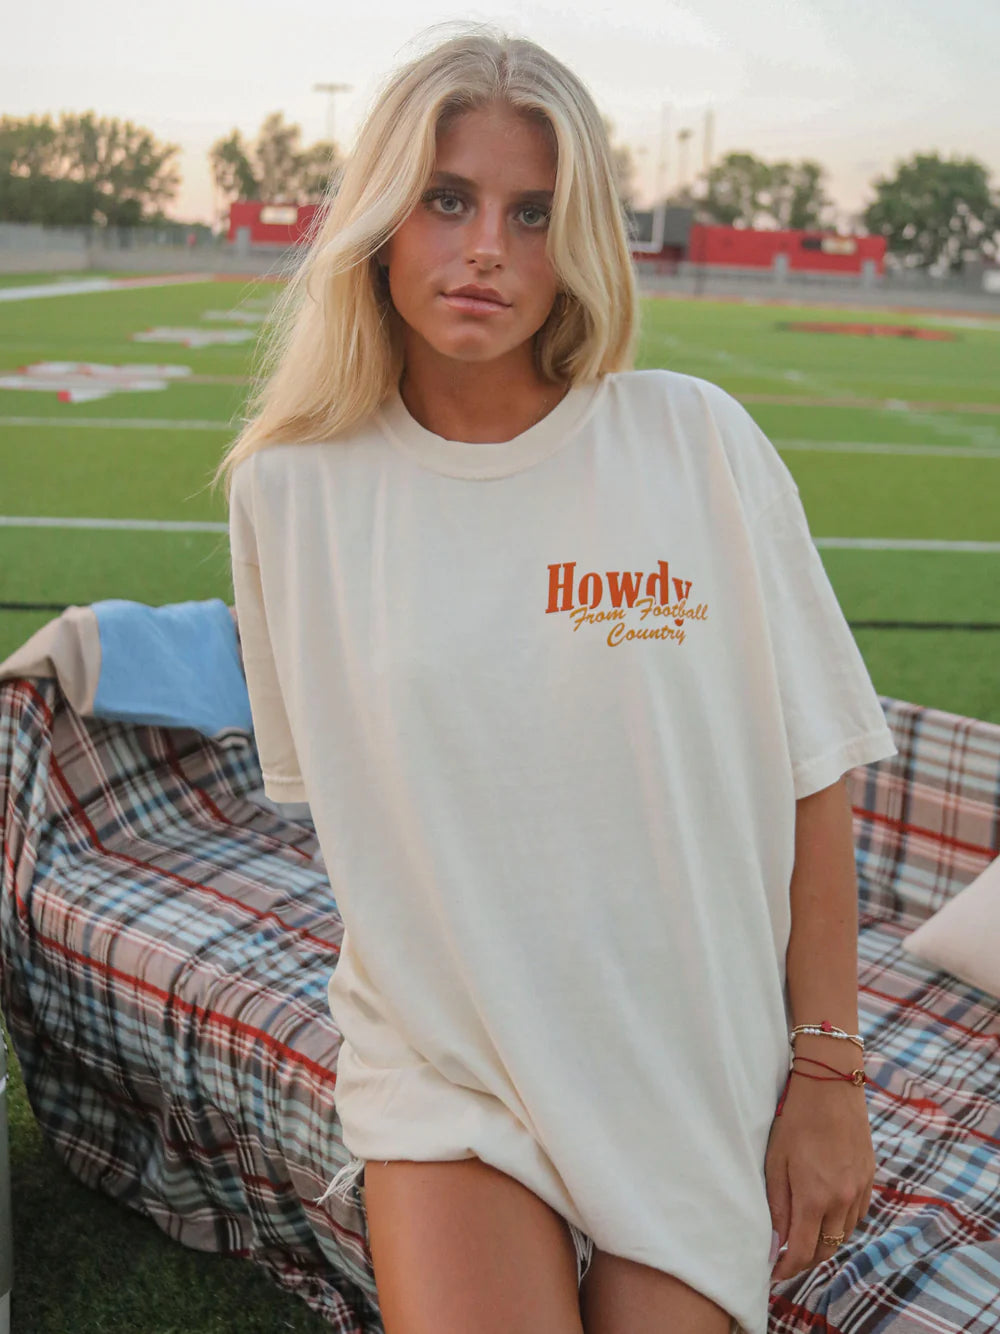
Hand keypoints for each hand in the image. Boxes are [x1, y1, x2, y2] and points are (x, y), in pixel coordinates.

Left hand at [764, 1063, 875, 1284]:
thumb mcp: (776, 1160)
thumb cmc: (795, 1118)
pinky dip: (841, 1223)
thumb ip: (777, 1205)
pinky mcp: (869, 1177)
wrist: (831, 1084)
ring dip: (824, 1243)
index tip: (773, 1272)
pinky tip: (825, 1215)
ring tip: (803, 1238)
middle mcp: (842, 1199)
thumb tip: (775, 1241)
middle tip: (785, 1259)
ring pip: (843, 1235)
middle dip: (805, 1260)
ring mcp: (859, 1189)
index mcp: (815, 1197)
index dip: (787, 1268)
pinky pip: (857, 1215)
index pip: (803, 1252)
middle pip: (826, 1250)